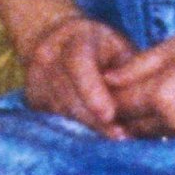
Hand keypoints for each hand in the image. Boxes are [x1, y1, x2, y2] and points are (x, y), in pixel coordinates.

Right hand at [23, 14, 139, 137]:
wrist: (58, 40)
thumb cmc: (102, 47)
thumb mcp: (119, 47)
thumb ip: (129, 70)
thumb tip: (142, 99)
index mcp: (75, 37)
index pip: (79, 64)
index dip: (92, 91)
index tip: (110, 115)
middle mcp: (48, 55)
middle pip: (69, 94)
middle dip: (95, 119)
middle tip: (121, 136)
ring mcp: (36, 77)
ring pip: (61, 110)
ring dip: (87, 127)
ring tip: (114, 137)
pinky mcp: (32, 98)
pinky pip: (54, 119)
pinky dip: (76, 129)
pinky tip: (96, 134)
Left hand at [104, 31, 174, 139]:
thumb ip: (139, 64)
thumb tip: (108, 78)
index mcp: (162, 94)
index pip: (117, 104)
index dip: (105, 96)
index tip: (102, 86)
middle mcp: (170, 120)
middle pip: (127, 125)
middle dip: (118, 113)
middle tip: (116, 97)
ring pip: (145, 136)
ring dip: (137, 124)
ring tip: (138, 105)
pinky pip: (167, 138)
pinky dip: (158, 128)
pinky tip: (163, 113)